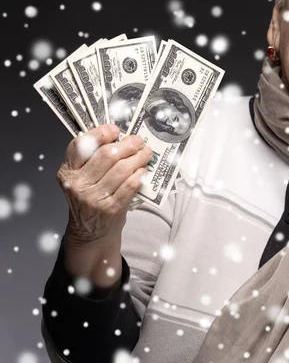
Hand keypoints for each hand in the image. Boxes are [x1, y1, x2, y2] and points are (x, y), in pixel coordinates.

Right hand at [57, 124, 153, 244]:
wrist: (90, 232)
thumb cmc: (90, 199)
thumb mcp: (82, 178)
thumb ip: (92, 158)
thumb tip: (118, 136)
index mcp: (68, 172)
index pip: (80, 145)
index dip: (100, 133)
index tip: (115, 129)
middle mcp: (78, 184)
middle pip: (106, 154)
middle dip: (127, 144)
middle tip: (138, 141)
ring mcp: (93, 197)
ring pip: (122, 168)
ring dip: (138, 157)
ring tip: (146, 153)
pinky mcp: (111, 208)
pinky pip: (131, 184)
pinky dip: (140, 174)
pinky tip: (143, 170)